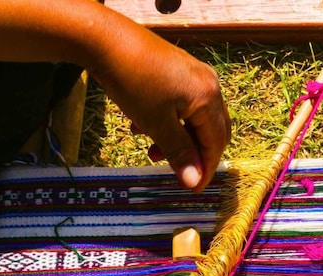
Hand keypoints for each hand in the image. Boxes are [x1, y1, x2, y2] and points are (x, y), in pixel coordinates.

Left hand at [88, 26, 230, 192]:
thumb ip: (179, 153)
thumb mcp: (156, 123)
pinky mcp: (181, 70)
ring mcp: (196, 75)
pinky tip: (146, 124)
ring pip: (196, 119)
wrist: (106, 39)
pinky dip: (171, 121)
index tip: (191, 189)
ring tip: (152, 148)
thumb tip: (193, 183)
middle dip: (193, 154)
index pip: (216, 144)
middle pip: (212, 132)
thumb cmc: (133, 81)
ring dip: (178, 139)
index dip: (205, 169)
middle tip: (174, 170)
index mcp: (209, 99)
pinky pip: (185, 105)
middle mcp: (210, 86)